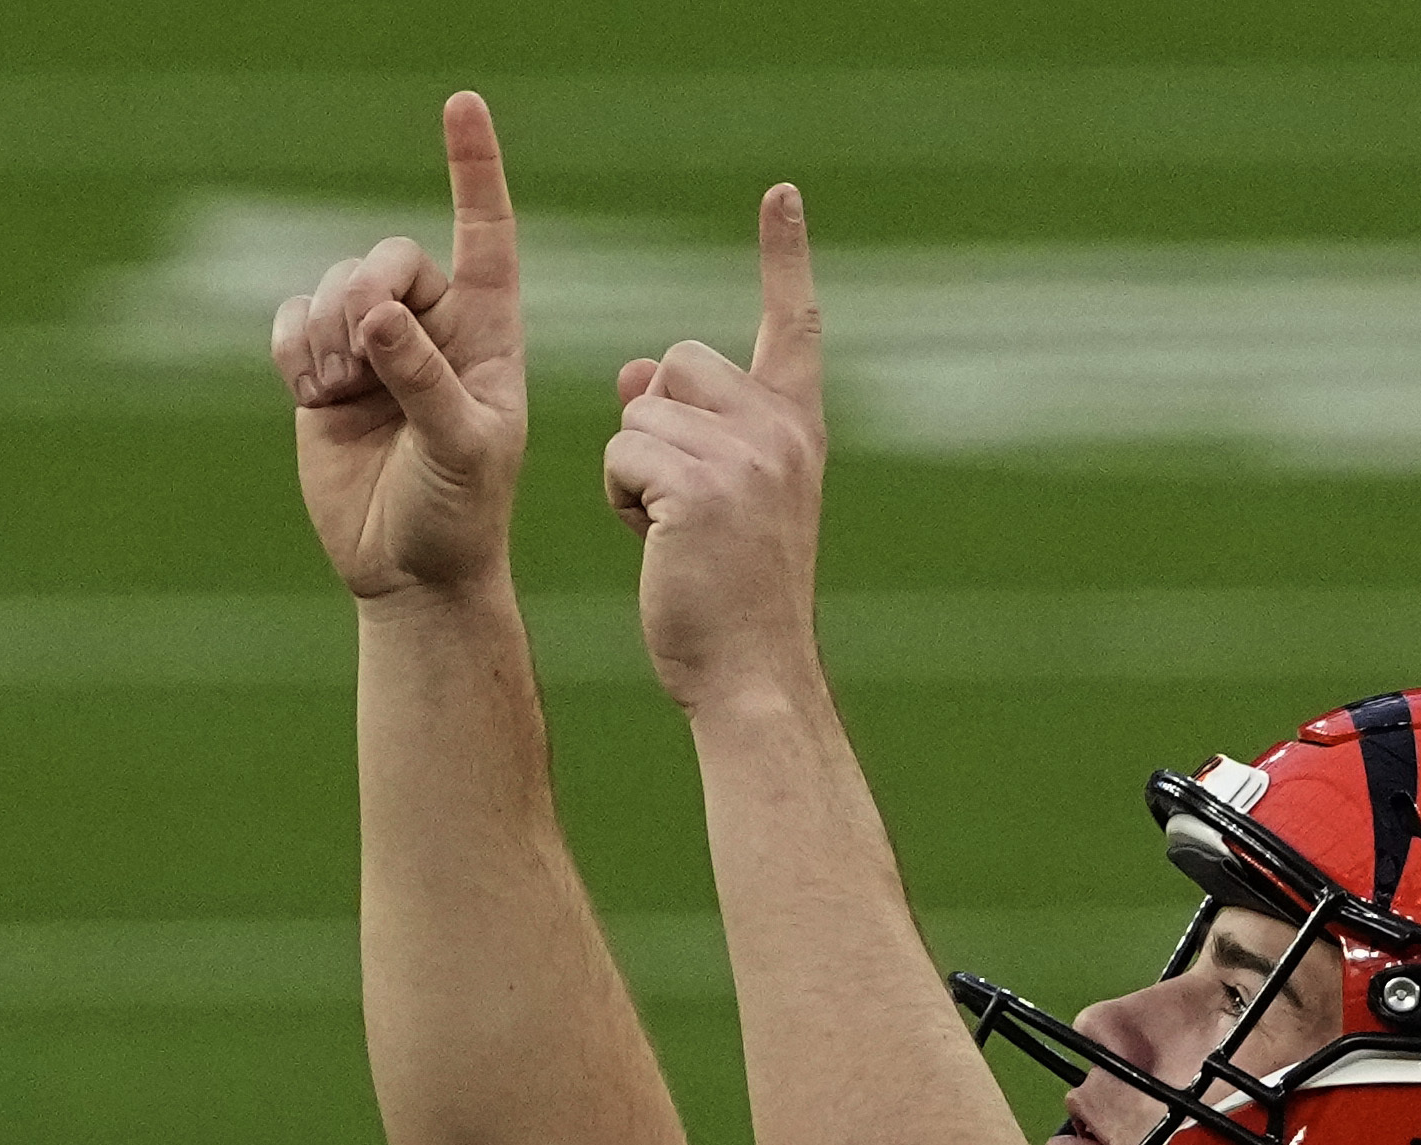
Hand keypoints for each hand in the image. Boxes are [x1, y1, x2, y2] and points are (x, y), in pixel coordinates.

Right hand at [274, 89, 527, 601]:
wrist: (406, 571)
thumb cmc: (458, 512)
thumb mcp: (461, 447)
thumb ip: (423, 377)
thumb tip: (376, 313)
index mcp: (488, 330)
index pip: (485, 231)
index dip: (473, 168)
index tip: (463, 104)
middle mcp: (432, 326)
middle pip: (387, 257)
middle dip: (364, 292)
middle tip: (361, 354)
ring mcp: (373, 347)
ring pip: (333, 288)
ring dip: (325, 334)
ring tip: (337, 394)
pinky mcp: (322, 372)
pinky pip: (291, 320)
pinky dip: (292, 346)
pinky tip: (309, 391)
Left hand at [603, 183, 828, 715]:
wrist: (752, 674)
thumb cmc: (733, 596)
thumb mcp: (724, 498)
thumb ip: (692, 427)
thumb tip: (635, 372)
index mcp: (799, 428)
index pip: (794, 324)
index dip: (785, 256)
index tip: (781, 194)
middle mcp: (781, 429)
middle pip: (679, 359)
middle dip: (656, 417)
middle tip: (681, 500)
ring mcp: (744, 456)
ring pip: (639, 411)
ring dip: (634, 469)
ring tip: (673, 533)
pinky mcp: (697, 486)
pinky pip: (622, 452)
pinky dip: (621, 499)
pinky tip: (657, 544)